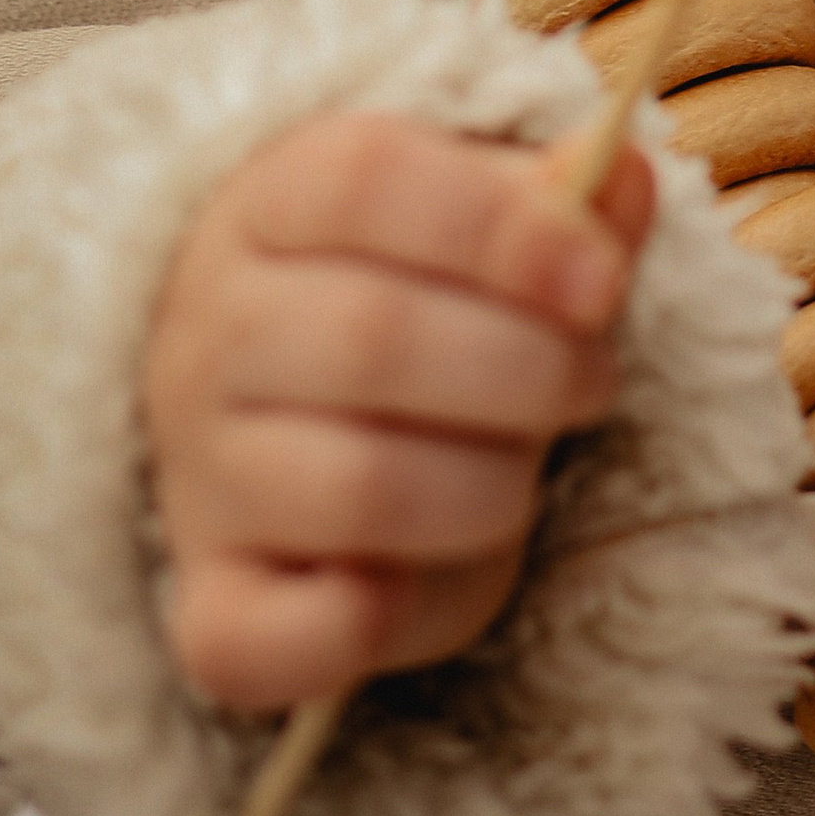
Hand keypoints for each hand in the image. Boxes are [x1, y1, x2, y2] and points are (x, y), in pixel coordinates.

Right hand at [143, 110, 653, 711]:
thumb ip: (561, 203)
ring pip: (355, 489)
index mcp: (272, 205)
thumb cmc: (423, 297)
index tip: (602, 281)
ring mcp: (199, 479)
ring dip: (489, 489)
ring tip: (526, 470)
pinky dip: (372, 625)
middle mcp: (209, 337)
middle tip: (592, 382)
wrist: (288, 414)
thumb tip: (616, 175)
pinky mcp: (210, 610)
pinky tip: (426, 576)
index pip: (365, 178)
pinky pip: (267, 641)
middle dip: (527, 368)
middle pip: (371, 335)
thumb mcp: (488, 223)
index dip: (500, 226)